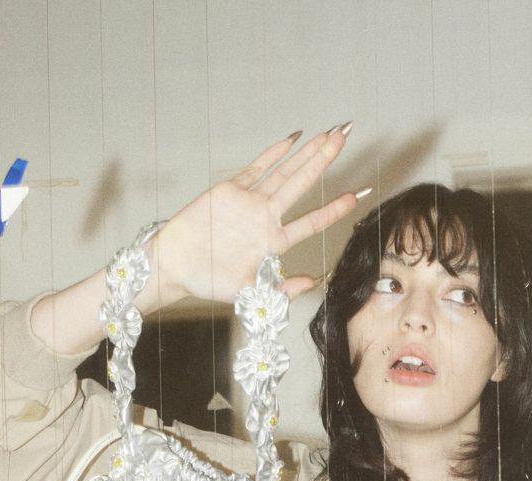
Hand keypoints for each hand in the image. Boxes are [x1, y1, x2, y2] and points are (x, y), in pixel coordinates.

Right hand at [150, 126, 363, 304]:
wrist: (175, 266)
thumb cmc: (208, 282)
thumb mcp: (250, 294)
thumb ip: (282, 289)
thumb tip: (313, 282)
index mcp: (272, 243)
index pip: (310, 222)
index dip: (334, 209)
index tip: (356, 196)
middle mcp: (265, 219)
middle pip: (302, 184)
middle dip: (324, 161)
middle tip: (345, 138)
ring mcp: (249, 203)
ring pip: (284, 172)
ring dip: (305, 153)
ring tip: (328, 134)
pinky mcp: (230, 191)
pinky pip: (256, 168)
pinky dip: (272, 154)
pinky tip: (291, 139)